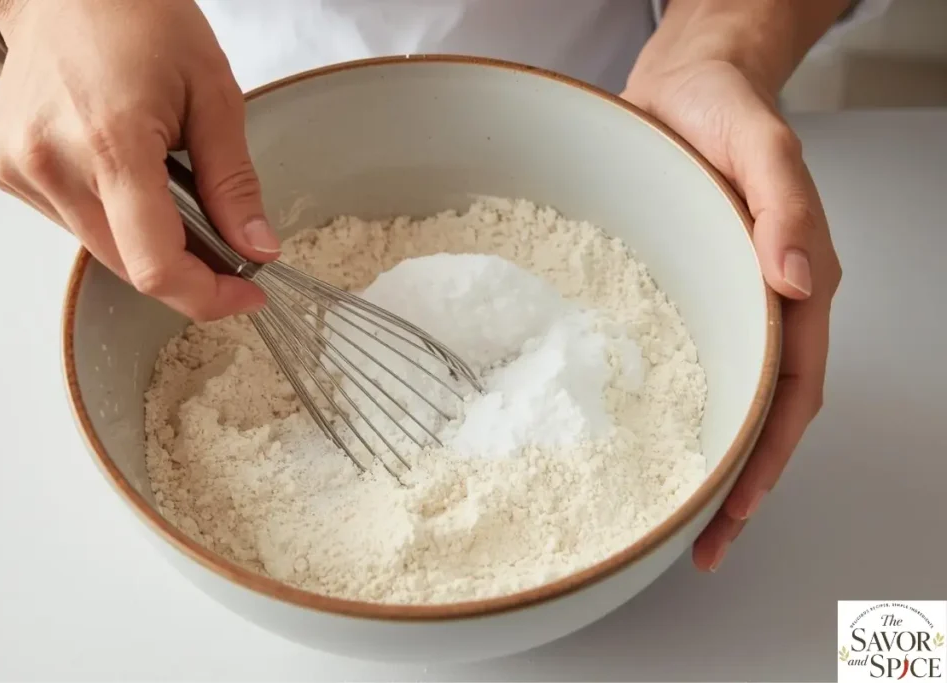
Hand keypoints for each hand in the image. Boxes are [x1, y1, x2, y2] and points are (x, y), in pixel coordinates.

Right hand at [0, 0, 280, 319]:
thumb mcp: (213, 93)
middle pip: (131, 267)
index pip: (156, 266)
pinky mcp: (4, 169)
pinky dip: (110, 216)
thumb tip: (256, 248)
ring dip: (145, 238)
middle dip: (186, 267)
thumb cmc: (137, 15)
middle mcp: (52, 163)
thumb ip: (234, 182)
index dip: (207, 297)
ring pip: (102, 250)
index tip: (245, 293)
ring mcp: (20, 168)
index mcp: (112, 143)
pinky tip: (117, 168)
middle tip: (220, 237)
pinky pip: (72, 223)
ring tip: (160, 176)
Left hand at [622, 59, 841, 570]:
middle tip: (700, 545)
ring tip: (667, 517)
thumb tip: (797, 280)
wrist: (682, 85)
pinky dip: (664, 410)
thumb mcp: (761, 145)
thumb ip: (784, 206)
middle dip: (736, 486)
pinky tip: (634, 440)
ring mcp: (715, 304)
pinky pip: (675, 362)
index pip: (792, 393)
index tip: (737, 511)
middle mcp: (758, 307)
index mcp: (792, 286)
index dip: (769, 458)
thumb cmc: (724, 109)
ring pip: (718, 399)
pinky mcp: (676, 293)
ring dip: (703, 462)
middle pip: (758, 415)